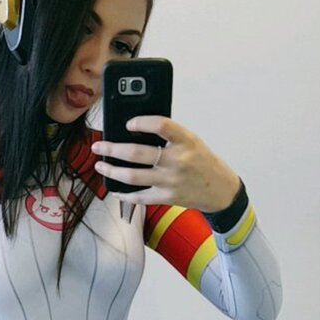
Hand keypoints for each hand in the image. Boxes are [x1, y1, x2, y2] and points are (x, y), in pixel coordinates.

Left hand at [92, 116, 240, 212]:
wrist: (220, 190)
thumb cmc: (202, 162)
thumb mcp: (192, 141)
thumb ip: (169, 135)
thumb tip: (135, 130)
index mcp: (185, 140)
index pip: (162, 125)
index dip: (142, 122)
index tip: (128, 123)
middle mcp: (178, 160)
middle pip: (137, 153)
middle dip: (112, 149)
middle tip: (98, 145)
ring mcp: (171, 181)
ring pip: (132, 176)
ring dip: (112, 170)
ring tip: (100, 164)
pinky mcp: (167, 197)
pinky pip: (139, 197)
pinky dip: (124, 194)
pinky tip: (114, 189)